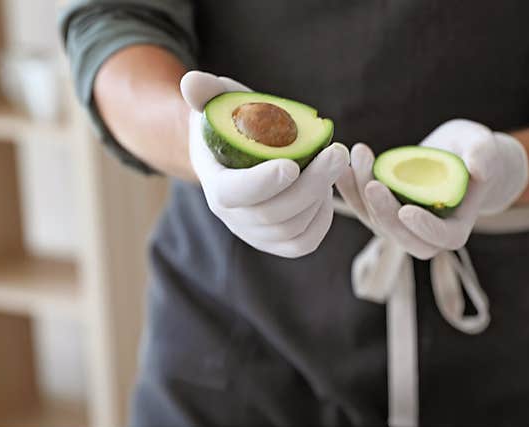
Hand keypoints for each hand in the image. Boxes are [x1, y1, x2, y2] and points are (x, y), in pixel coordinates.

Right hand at [181, 71, 348, 257]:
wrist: (240, 153)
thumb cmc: (234, 123)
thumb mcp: (220, 103)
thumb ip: (206, 92)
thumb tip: (191, 82)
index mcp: (215, 183)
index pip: (234, 193)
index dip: (262, 183)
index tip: (292, 164)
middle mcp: (232, 216)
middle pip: (272, 214)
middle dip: (310, 184)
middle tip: (337, 153)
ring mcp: (255, 234)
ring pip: (293, 229)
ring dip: (319, 197)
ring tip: (332, 163)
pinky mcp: (277, 242)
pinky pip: (304, 243)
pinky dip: (322, 219)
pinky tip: (327, 191)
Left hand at [336, 120, 528, 258]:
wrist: (457, 153)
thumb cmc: (475, 152)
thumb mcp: (484, 147)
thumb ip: (484, 156)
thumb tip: (479, 168)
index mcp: (455, 229)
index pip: (440, 238)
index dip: (424, 228)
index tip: (407, 209)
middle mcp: (425, 235)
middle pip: (402, 236)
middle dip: (385, 213)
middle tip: (372, 183)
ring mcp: (401, 226)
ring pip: (376, 221)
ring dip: (362, 194)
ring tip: (359, 158)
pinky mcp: (382, 212)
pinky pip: (362, 206)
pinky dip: (350, 188)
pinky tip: (342, 165)